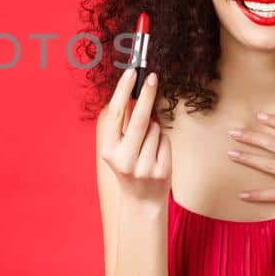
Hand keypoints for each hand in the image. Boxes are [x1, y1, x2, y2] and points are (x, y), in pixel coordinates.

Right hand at [95, 67, 170, 206]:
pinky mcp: (161, 171)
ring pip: (155, 129)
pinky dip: (163, 142)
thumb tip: (133, 94)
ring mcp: (143, 166)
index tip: (131, 73)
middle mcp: (123, 159)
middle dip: (146, 95)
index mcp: (109, 150)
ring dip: (155, 129)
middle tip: (152, 78)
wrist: (141, 201)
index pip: (116, 115)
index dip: (123, 92)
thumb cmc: (130, 168)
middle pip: (139, 119)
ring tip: (148, 146)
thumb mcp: (119, 149)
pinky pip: (166, 141)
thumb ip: (124, 125)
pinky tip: (156, 155)